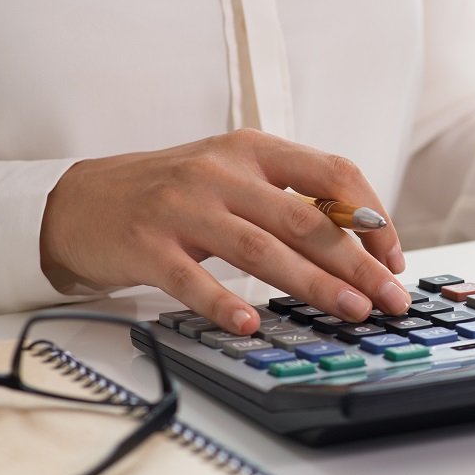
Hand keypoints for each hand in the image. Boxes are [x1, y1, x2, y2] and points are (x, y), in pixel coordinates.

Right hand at [39, 129, 408, 334]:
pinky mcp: (147, 244)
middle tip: (389, 298)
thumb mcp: (232, 177)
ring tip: (350, 310)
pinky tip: (248, 325)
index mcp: (252, 150)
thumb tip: (359, 239)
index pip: (332, 173)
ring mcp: (183, 207)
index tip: (393, 257)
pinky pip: (191, 279)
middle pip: (305, 218)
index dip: (371, 216)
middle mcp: (221, 173)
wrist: (80, 202)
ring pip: (261, 248)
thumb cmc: (171, 193)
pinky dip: (222, 302)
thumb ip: (287, 197)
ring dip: (312, 283)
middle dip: (357, 262)